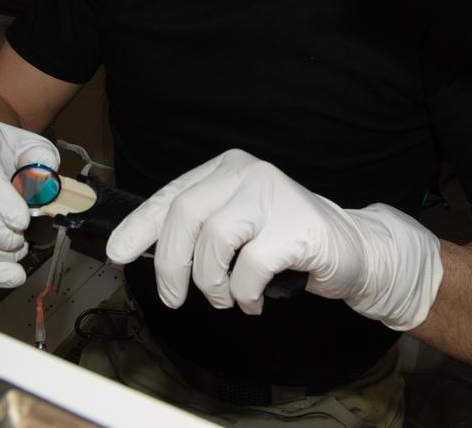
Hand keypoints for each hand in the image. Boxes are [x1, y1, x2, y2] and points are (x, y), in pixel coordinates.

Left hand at [105, 149, 442, 329]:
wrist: (353, 250)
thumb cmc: (285, 242)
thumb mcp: (236, 228)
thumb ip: (198, 232)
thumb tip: (144, 252)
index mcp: (226, 169)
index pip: (171, 195)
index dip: (139, 226)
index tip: (117, 254)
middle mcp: (247, 173)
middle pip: (185, 214)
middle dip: (170, 264)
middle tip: (172, 298)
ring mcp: (274, 195)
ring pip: (214, 241)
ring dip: (212, 283)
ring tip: (226, 298)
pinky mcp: (298, 226)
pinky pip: (250, 266)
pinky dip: (244, 294)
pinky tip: (253, 302)